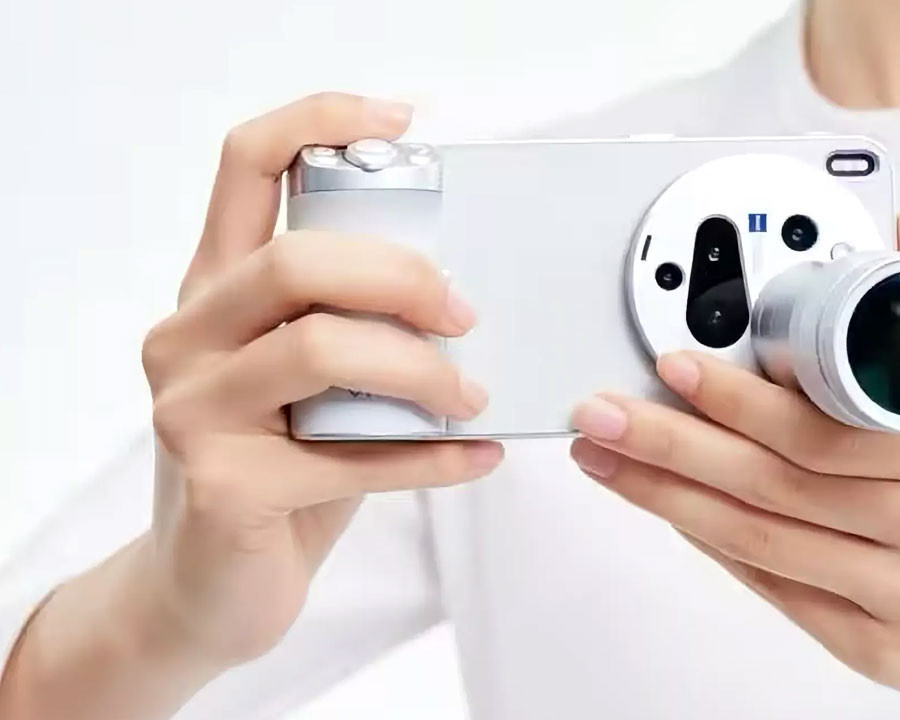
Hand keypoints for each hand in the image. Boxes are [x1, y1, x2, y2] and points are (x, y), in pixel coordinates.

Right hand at [140, 93, 502, 665]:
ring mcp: (192, 411)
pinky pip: (350, 458)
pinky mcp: (222, 486)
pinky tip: (477, 458)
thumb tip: (465, 295)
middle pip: (295, 261)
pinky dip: (431, 458)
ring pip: (320, 352)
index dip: (319, 122)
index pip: (244, 166)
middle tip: (463, 316)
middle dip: (401, 278)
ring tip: (473, 400)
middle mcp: (188, 336)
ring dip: (422, 374)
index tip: (403, 121)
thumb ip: (356, 326)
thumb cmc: (280, 468)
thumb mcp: (310, 383)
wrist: (214, 587)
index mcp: (215, 290)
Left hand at [568, 213, 899, 719]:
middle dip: (671, 444)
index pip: (831, 427)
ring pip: (762, 540)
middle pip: (777, 483)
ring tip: (608, 462)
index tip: (676, 365)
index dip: (742, 399)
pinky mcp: (879, 650)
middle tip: (600, 415)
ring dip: (670, 497)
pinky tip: (671, 512)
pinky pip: (780, 590)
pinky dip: (718, 547)